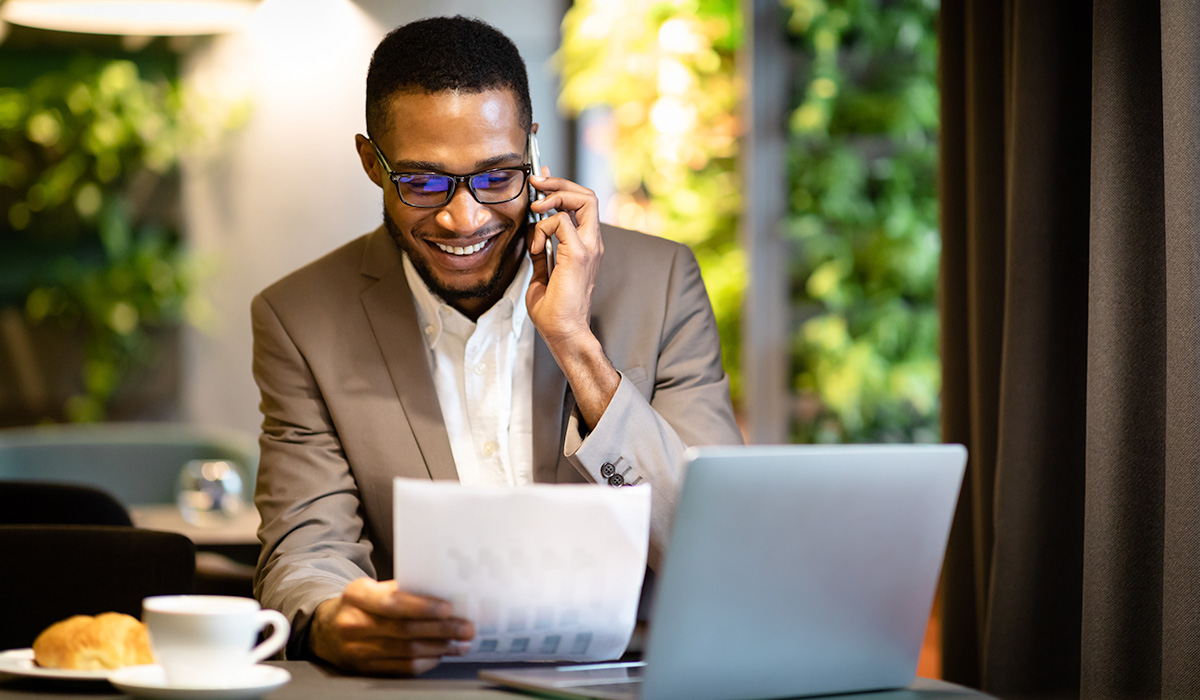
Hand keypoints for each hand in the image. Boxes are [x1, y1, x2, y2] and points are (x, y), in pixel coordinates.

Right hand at [308, 578, 473, 675]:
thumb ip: (401, 590)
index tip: (448, 608)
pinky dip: (426, 661)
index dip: (423, 607)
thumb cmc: (361, 604)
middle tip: (466, 628)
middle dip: (441, 629)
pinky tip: (441, 654)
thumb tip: (444, 595)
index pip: (393, 603)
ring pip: (406, 651)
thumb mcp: (372, 588)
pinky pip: (401, 668)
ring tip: (461, 643)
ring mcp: (356, 650)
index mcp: (357, 595)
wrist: (327, 628)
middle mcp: (353, 623)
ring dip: (440, 648)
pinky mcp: (364, 668)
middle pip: (404, 630)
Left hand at [526, 169, 618, 428]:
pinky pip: (562, 222)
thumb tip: (532, 230)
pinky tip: (535, 245)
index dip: (561, 186)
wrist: (563, 332)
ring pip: (583, 199)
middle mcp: (592, 243)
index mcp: (585, 246)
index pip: (581, 204)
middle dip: (558, 183)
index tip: (541, 179)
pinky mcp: (579, 255)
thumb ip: (540, 250)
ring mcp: (589, 248)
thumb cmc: (554, 310)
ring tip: (535, 210)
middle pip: (587, 195)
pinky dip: (543, 227)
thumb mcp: (541, 273)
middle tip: (537, 184)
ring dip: (554, 197)